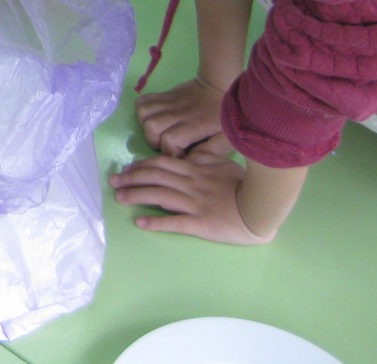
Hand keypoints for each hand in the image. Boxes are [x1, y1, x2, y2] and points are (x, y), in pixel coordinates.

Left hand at [110, 153, 274, 244]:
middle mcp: (191, 184)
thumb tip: (186, 154)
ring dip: (136, 196)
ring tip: (120, 198)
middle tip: (113, 181)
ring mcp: (195, 204)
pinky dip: (156, 222)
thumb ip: (203, 157)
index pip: (161, 164)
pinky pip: (175, 222)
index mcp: (196, 169)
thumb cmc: (245, 185)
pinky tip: (141, 223)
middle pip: (154, 177)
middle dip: (131, 178)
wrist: (263, 208)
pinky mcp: (201, 224)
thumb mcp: (223, 163)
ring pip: (159, 196)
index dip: (140, 165)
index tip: (127, 168)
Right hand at [136, 76, 229, 156]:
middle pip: (151, 127)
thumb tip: (192, 161)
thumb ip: (212, 152)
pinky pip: (143, 100)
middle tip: (165, 145)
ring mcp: (169, 102)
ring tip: (157, 132)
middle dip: (153, 141)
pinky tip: (153, 118)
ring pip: (143, 113)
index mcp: (196, 125)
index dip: (170, 153)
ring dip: (146, 126)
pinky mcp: (163, 95)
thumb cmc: (226, 117)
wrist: (221, 85)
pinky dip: (142, 111)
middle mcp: (179, 113)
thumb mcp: (228, 138)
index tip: (180, 155)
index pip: (170, 140)